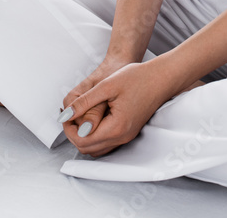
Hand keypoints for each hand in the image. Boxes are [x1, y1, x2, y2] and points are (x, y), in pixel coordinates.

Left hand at [59, 57, 203, 157]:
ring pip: (96, 149)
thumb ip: (84, 102)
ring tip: (80, 116)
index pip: (82, 140)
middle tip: (70, 115)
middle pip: (88, 149)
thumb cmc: (137, 78)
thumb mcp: (106, 86)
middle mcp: (122, 138)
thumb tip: (65, 115)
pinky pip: (106, 143)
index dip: (68, 129)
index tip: (65, 114)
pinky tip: (92, 119)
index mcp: (116, 128)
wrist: (161, 77)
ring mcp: (126, 137)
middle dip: (74, 134)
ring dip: (84, 136)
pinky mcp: (129, 133)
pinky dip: (95, 136)